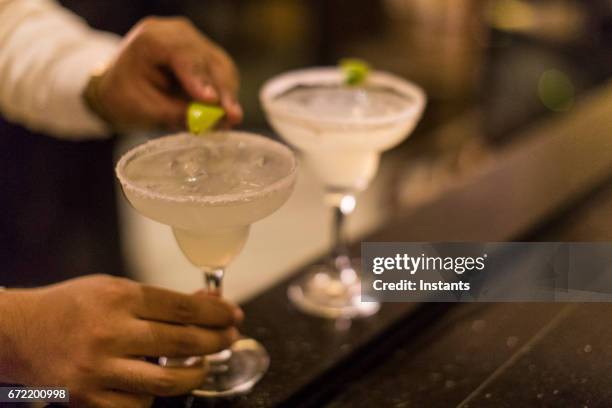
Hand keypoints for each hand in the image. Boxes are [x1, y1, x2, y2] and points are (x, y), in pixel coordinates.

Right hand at [0, 274, 241, 406]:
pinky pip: (139, 403)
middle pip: (182, 341)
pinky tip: (157, 382)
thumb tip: (208, 304)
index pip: (182, 308)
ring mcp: (99, 370)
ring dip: (196, 372)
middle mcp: (110, 333)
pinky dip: (155, 393)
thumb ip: (160, 300)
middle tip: (230, 337)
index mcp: (118, 298)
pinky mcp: (88, 399)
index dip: (216, 313)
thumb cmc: (71, 306)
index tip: (234, 315)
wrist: (20, 333)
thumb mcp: (115, 289)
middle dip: (217, 340)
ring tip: (203, 363)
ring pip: (167, 380)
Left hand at [93, 16, 242, 130]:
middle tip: (232, 117)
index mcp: (151, 39)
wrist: (119, 88)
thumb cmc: (125, 97)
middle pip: (208, 60)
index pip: (183, 55)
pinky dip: (226, 94)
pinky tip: (225, 112)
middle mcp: (177, 32)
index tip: (212, 100)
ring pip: (221, 67)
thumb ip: (178, 112)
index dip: (200, 78)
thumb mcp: (144, 109)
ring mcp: (193, 41)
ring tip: (229, 120)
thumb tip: (214, 118)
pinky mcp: (205, 54)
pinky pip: (223, 73)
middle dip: (223, 90)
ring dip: (228, 95)